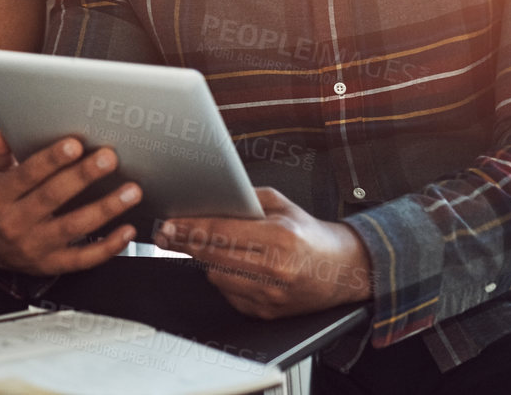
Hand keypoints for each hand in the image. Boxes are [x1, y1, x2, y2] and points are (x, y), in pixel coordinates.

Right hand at [0, 114, 141, 275]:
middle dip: (83, 176)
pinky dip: (107, 246)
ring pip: (74, 227)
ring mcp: (35, 247)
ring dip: (105, 209)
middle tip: (109, 158)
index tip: (75, 143)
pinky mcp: (52, 265)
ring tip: (131, 191)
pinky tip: (128, 230)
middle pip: (53, 197)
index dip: (51, 160)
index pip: (26, 175)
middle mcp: (15, 223)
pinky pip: (83, 258)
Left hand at [154, 187, 372, 318]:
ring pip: (216, 277)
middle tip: (169, 234)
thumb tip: (207, 197)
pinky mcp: (268, 313)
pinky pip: (229, 294)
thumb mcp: (280, 204)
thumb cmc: (308, 234)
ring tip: (210, 247)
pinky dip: (225, 279)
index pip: (220, 233)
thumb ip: (244, 198)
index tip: (168, 225)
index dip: (188, 229)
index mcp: (279, 238)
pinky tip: (233, 266)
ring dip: (207, 261)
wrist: (342, 270)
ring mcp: (272, 296)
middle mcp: (276, 270)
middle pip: (212, 257)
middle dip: (186, 244)